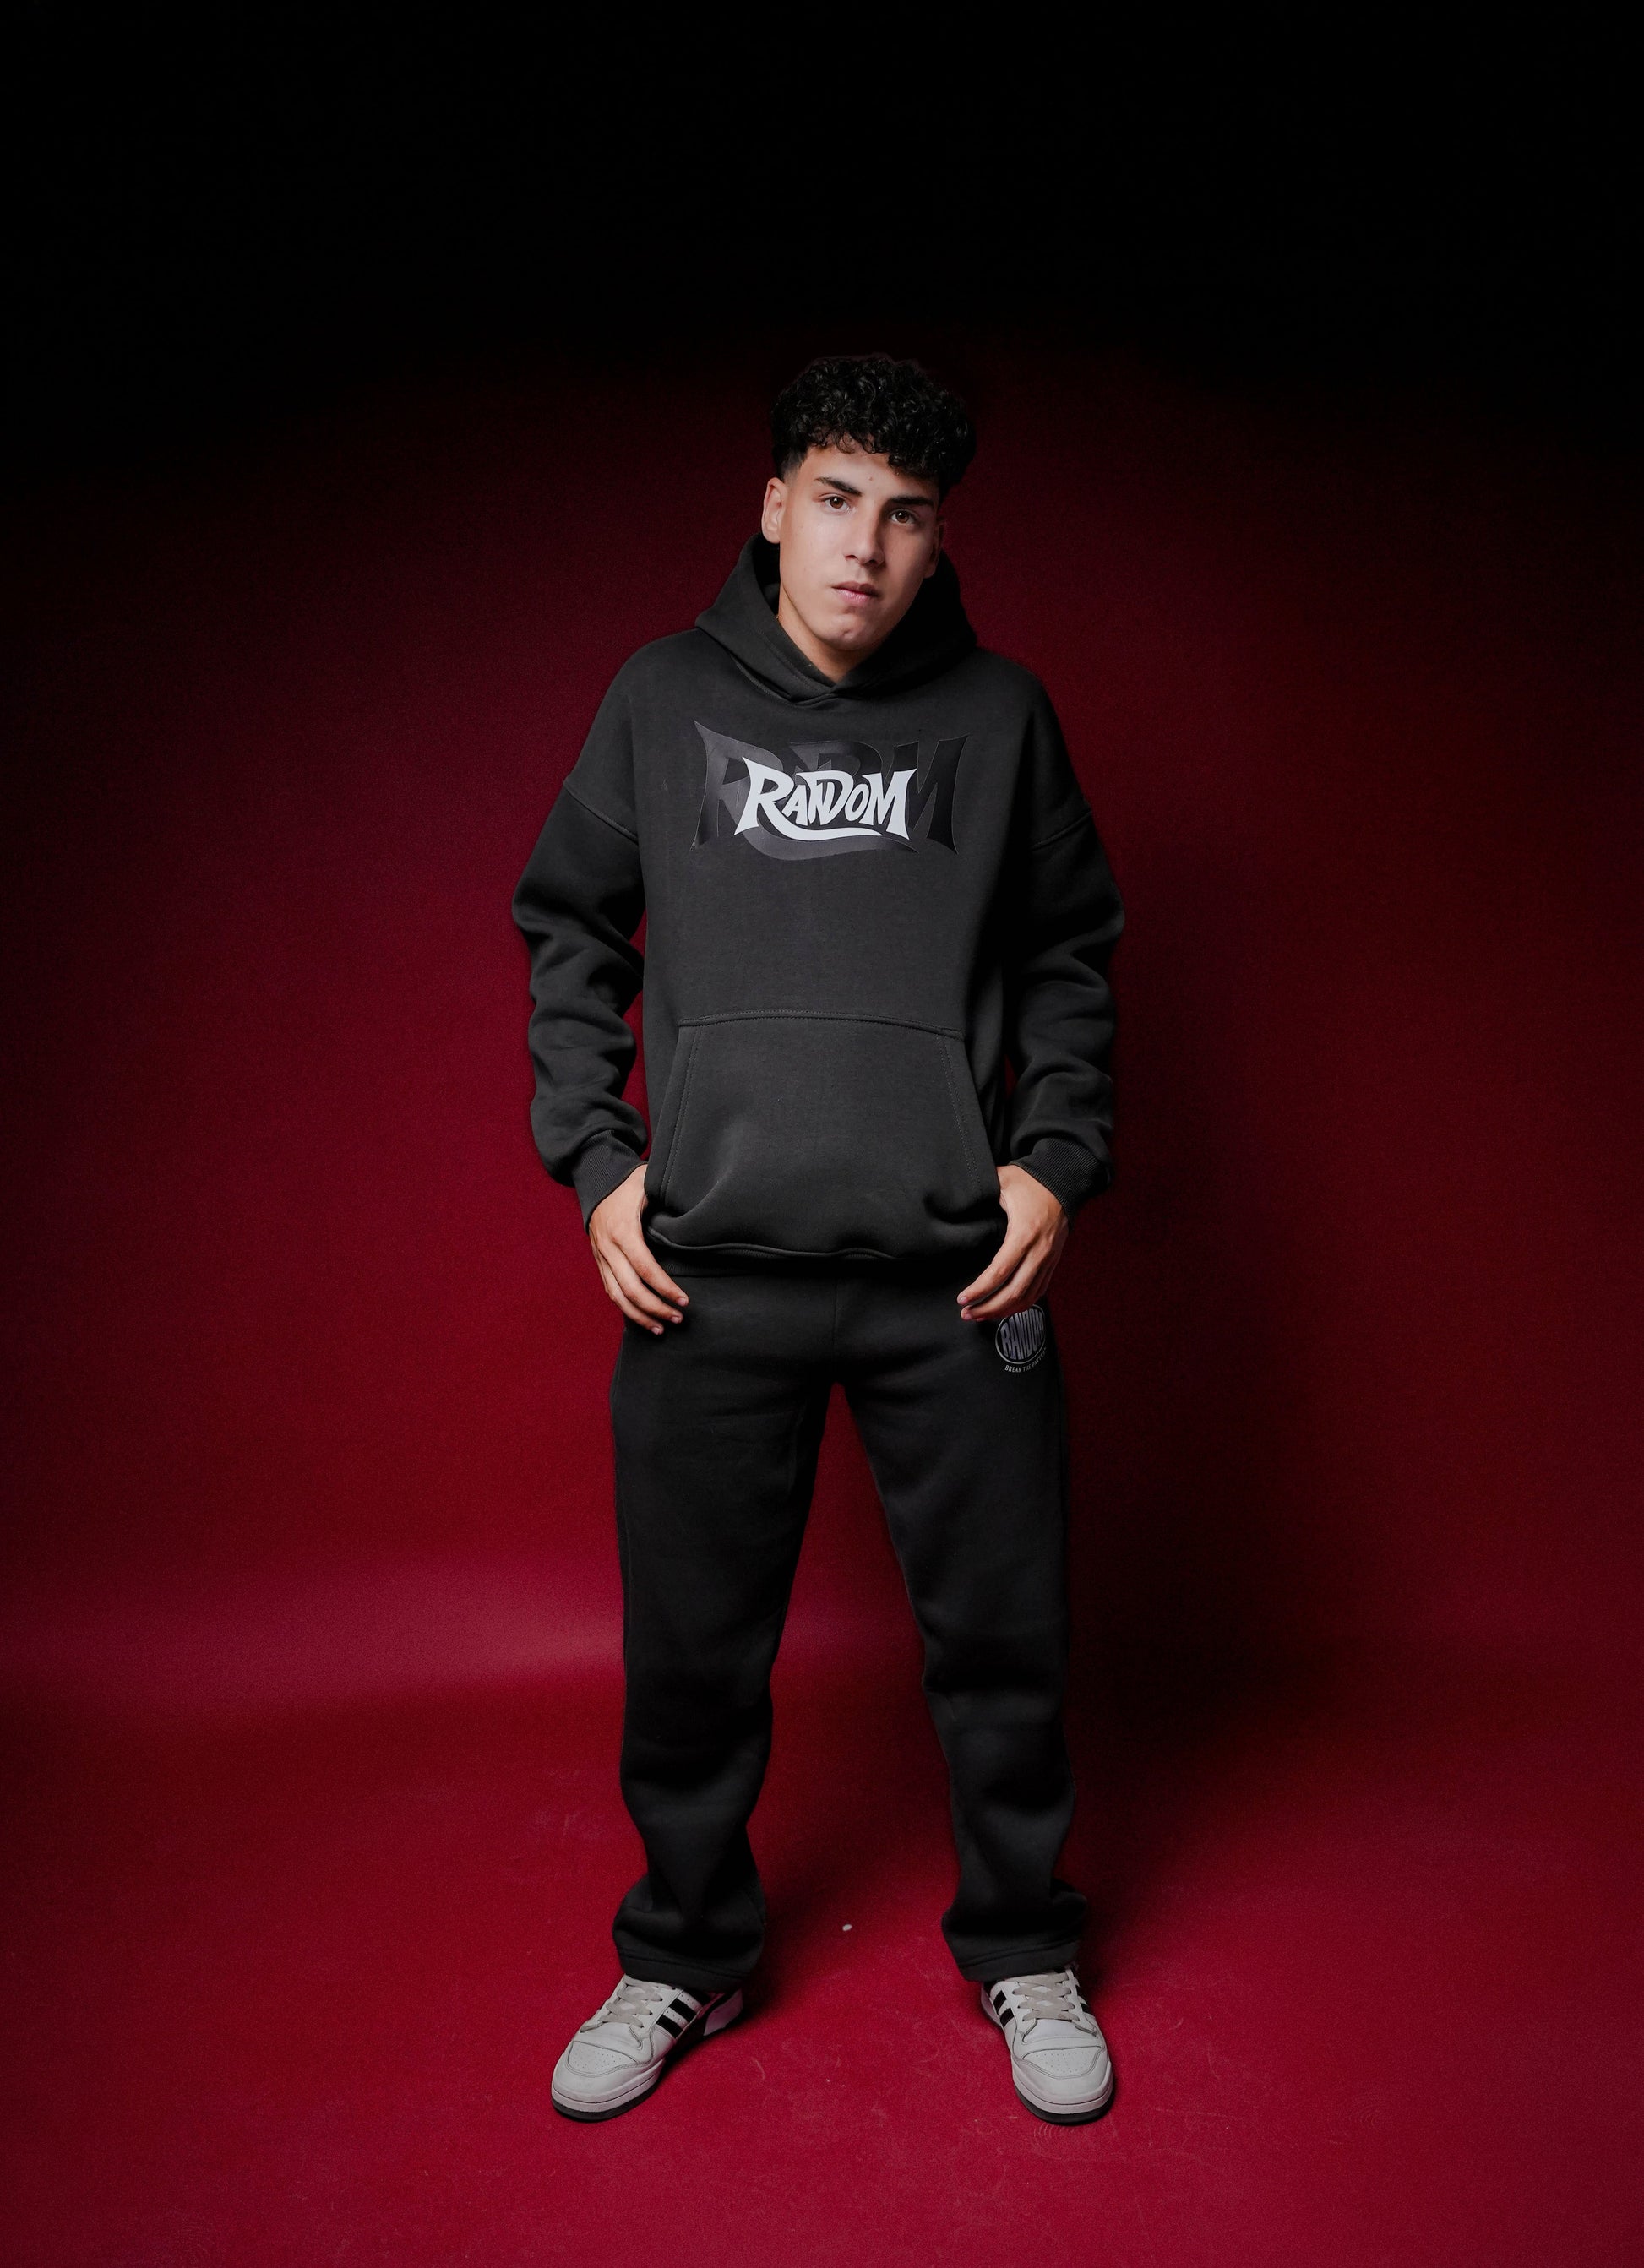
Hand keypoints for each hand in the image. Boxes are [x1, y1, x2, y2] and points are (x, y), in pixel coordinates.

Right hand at [588, 1164, 689, 1332]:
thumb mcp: (649, 1183)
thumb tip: (698, 1213)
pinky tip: (643, 1318)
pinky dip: (626, 1308)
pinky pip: (611, 1290)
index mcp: (623, 1231)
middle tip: (679, 1318)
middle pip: (631, 1289)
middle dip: (656, 1308)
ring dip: (640, 1315)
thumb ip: (669, 1199)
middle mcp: (608, 1248)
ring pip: (618, 1296)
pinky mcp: (599, 1261)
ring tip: (661, 1329)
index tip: (685, 1300)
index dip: (665, 1287)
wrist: (596, 1177)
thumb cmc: (629, 1181)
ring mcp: (601, 1256)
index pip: (646, 1268)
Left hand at [955, 1164, 1067, 1322]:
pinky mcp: (1053, 1262)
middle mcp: (1039, 1251)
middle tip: (967, 1314)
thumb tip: (954, 1194)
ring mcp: (1048, 1259)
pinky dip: (1021, 1305)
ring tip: (981, 1315)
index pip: (999, 1272)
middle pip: (1013, 1292)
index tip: (963, 1298)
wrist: (1064, 1181)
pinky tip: (1005, 1309)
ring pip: (1027, 1297)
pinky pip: (1039, 1291)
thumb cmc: (1031, 1181)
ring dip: (1003, 1311)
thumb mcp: (1003, 1180)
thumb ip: (979, 1188)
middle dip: (988, 1308)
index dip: (980, 1289)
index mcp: (1024, 1234)